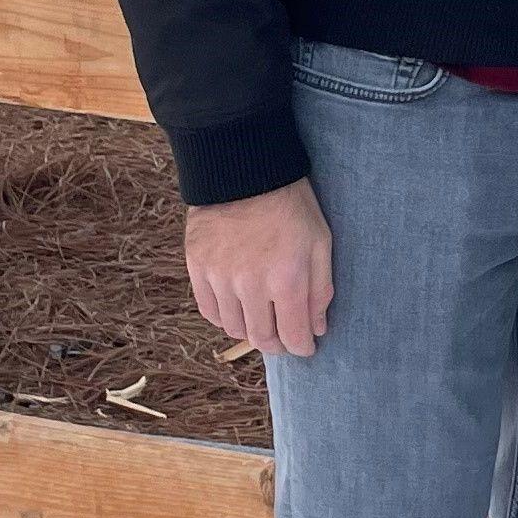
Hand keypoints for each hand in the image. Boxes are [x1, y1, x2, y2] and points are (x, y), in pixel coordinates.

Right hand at [185, 177, 334, 357]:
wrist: (245, 170)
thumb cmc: (290, 205)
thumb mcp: (320, 242)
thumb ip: (320, 289)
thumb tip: (317, 328)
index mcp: (286, 280)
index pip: (294, 337)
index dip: (303, 347)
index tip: (306, 345)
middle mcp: (250, 286)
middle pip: (262, 338)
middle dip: (278, 344)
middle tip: (285, 337)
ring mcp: (220, 278)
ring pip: (234, 328)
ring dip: (251, 329)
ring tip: (261, 317)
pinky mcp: (197, 267)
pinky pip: (209, 310)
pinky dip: (224, 316)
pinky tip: (237, 306)